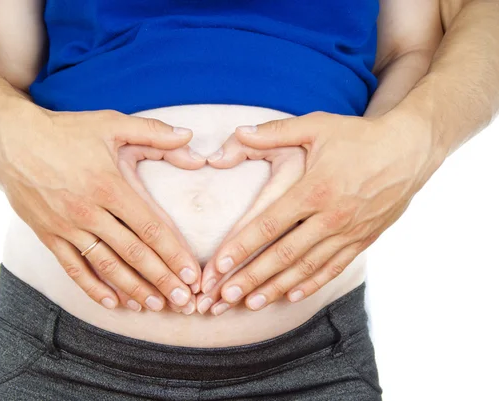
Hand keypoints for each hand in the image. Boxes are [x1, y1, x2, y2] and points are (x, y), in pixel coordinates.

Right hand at [0, 106, 203, 311]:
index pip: (150, 228)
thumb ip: (154, 132)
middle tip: (184, 301)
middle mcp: (89, 212)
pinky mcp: (48, 235)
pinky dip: (93, 288)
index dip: (174, 254)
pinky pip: (73, 268)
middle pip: (133, 253)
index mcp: (110, 186)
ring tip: (154, 306)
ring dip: (133, 289)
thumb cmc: (66, 130)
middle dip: (162, 280)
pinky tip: (113, 303)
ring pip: (106, 266)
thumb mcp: (112, 123)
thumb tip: (190, 135)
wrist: (12, 138)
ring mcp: (66, 227)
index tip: (192, 275)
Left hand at [199, 111, 443, 313]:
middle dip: (251, 277)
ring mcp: (349, 232)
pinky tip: (292, 297)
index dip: (241, 247)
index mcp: (314, 189)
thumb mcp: (317, 126)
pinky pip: (334, 268)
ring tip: (250, 303)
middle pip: (283, 255)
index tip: (218, 266)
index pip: (269, 225)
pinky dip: (312, 284)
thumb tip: (237, 132)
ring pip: (306, 268)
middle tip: (224, 297)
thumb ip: (274, 132)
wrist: (410, 149)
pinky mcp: (363, 240)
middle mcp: (331, 217)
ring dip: (277, 288)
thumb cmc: (359, 137)